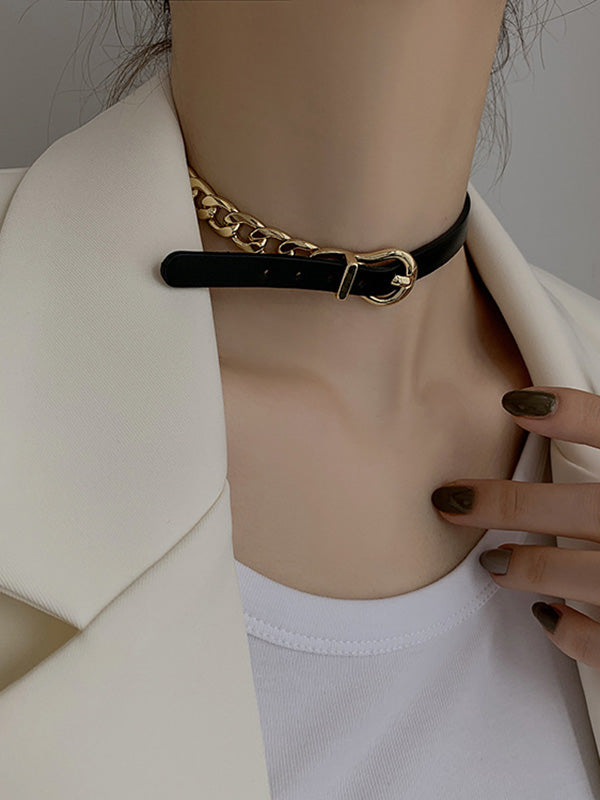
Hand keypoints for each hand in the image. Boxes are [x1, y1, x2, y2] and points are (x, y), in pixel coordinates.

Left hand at [431, 386, 599, 667]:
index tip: (511, 402)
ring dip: (527, 568)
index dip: (570, 412)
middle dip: (502, 503)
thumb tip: (550, 414)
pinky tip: (548, 617)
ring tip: (493, 564)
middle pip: (576, 506)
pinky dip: (572, 633)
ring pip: (581, 575)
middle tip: (450, 499)